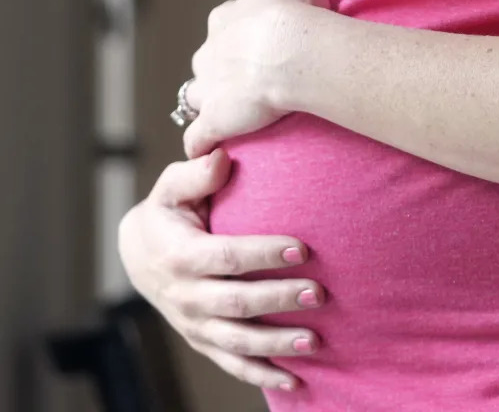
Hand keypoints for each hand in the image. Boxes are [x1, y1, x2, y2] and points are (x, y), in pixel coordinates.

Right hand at [118, 149, 324, 391]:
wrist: (138, 254)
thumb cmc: (167, 214)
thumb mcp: (171, 188)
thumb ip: (195, 173)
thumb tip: (222, 158)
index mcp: (180, 255)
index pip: (226, 257)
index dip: (263, 254)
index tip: (302, 249)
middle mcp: (185, 295)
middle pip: (236, 303)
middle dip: (278, 299)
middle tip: (319, 293)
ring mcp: (194, 323)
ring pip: (237, 340)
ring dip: (277, 343)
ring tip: (315, 339)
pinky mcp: (203, 341)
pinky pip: (232, 364)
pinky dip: (262, 375)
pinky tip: (296, 380)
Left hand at [183, 0, 330, 158]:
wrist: (288, 48)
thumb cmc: (295, 14)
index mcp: (225, 20)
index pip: (223, 26)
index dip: (239, 37)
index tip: (259, 44)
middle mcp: (208, 53)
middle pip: (206, 64)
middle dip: (221, 72)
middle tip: (251, 82)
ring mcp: (207, 89)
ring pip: (196, 99)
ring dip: (209, 107)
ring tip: (230, 120)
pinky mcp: (212, 121)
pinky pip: (198, 140)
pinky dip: (202, 147)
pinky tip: (213, 154)